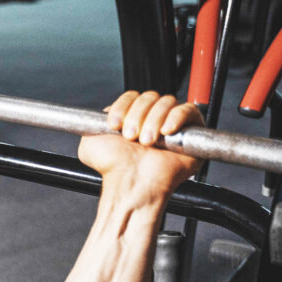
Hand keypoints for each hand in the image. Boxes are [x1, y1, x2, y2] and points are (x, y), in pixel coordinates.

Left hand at [78, 91, 203, 196]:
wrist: (130, 184)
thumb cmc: (114, 170)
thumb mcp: (90, 144)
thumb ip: (92, 124)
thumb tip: (102, 113)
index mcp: (132, 118)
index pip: (132, 96)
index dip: (123, 106)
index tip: (115, 124)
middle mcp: (152, 120)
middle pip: (149, 97)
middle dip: (137, 116)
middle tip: (131, 137)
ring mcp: (171, 125)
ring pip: (166, 102)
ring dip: (153, 121)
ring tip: (147, 142)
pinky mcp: (191, 132)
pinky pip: (188, 110)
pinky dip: (176, 117)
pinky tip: (166, 132)